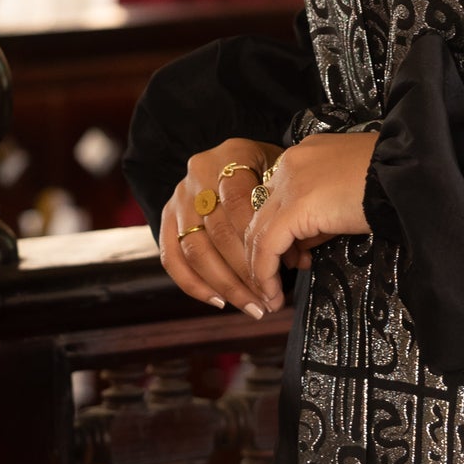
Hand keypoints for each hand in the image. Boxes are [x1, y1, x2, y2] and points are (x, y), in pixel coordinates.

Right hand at [160, 138, 281, 316]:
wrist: (234, 159)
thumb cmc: (267, 171)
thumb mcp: (282, 178)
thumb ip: (288, 214)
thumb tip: (298, 261)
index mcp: (233, 156)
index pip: (241, 204)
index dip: (258, 242)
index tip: (282, 273)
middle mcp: (200, 173)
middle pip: (218, 232)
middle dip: (246, 273)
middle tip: (269, 301)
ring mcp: (179, 196)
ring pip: (196, 250)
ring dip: (225, 285)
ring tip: (252, 307)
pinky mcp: (166, 217)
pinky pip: (171, 258)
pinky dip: (194, 284)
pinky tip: (219, 301)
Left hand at [244, 133, 377, 310]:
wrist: (411, 174)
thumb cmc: (394, 183)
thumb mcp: (349, 195)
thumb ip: (321, 214)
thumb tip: (303, 245)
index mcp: (305, 156)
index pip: (277, 199)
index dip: (280, 234)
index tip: (295, 260)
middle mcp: (291, 163)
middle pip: (261, 214)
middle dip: (266, 252)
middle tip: (275, 283)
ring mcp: (289, 181)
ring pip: (258, 230)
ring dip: (261, 267)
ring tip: (272, 295)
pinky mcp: (296, 205)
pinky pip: (268, 244)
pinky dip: (266, 271)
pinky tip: (274, 292)